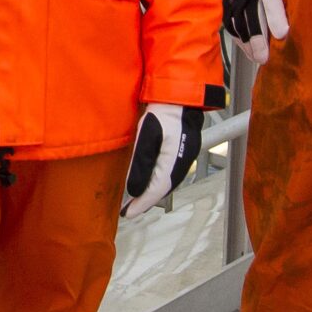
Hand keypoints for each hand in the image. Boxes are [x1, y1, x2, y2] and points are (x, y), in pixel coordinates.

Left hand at [122, 101, 205, 218]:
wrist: (181, 97)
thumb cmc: (163, 113)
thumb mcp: (146, 136)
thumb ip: (141, 164)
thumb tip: (134, 191)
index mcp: (172, 162)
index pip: (155, 191)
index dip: (140, 204)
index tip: (127, 214)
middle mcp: (181, 164)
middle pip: (162, 190)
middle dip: (145, 202)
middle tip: (129, 210)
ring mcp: (184, 158)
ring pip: (167, 183)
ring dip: (151, 194)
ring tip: (136, 200)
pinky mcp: (182, 152)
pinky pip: (169, 175)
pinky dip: (157, 183)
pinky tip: (149, 182)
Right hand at [220, 0, 290, 66]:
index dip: (276, 16)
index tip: (283, 33)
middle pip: (251, 16)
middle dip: (258, 39)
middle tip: (265, 57)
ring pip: (239, 24)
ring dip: (248, 44)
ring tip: (258, 58)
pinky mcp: (228, 4)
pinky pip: (232, 24)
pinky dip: (240, 40)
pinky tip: (248, 51)